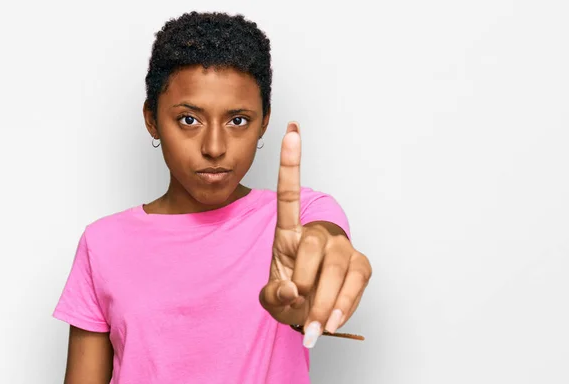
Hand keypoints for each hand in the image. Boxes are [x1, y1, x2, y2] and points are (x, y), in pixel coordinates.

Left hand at [259, 122, 371, 347]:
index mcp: (288, 234)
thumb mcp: (270, 300)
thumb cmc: (288, 297)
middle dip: (305, 283)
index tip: (292, 131)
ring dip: (326, 301)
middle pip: (312, 246)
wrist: (309, 315)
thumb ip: (273, 296)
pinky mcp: (360, 265)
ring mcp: (341, 248)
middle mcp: (317, 234)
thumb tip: (291, 289)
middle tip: (299, 308)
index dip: (291, 163)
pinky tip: (334, 320)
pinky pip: (357, 280)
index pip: (288, 195)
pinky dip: (345, 305)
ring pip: (337, 266)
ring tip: (315, 326)